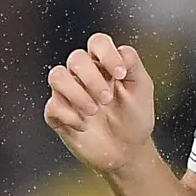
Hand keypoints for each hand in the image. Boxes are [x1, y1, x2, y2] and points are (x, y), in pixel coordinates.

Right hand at [44, 32, 157, 174]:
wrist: (127, 152)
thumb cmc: (134, 119)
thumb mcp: (142, 88)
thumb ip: (133, 64)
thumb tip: (121, 52)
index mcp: (104, 65)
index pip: (97, 43)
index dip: (106, 53)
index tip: (119, 73)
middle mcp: (84, 75)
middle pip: (76, 58)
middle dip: (93, 79)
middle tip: (107, 99)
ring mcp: (69, 93)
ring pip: (57, 76)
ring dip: (77, 94)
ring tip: (94, 111)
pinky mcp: (58, 114)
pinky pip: (53, 105)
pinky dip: (70, 116)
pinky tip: (84, 125)